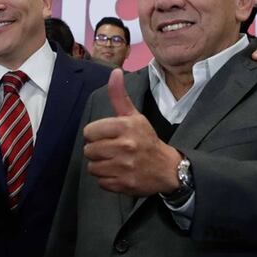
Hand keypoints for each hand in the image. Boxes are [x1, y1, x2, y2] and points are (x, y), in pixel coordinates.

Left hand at [83, 69, 180, 195]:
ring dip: (100, 165)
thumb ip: (119, 96)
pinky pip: (101, 182)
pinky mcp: (124, 184)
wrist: (167, 168)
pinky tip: (119, 173)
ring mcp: (125, 167)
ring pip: (92, 167)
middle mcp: (125, 146)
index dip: (95, 134)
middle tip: (111, 150)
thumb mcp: (134, 116)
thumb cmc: (146, 139)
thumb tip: (115, 71)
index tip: (106, 136)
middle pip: (89, 150)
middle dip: (97, 150)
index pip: (89, 132)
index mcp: (125, 127)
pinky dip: (107, 179)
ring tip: (114, 162)